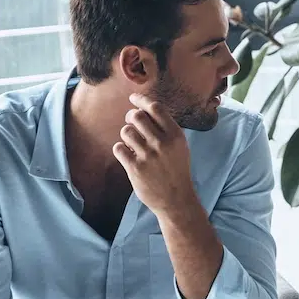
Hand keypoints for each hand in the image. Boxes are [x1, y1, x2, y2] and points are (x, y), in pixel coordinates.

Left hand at [113, 95, 197, 217]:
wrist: (176, 200)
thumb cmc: (176, 170)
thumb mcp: (180, 146)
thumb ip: (166, 128)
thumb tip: (145, 107)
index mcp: (175, 135)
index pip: (155, 108)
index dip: (141, 100)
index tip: (133, 98)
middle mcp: (162, 143)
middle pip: (137, 116)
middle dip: (130, 116)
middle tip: (131, 122)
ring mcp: (148, 156)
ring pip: (126, 131)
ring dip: (126, 134)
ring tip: (132, 143)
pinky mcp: (135, 168)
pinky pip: (118, 148)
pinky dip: (120, 149)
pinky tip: (127, 155)